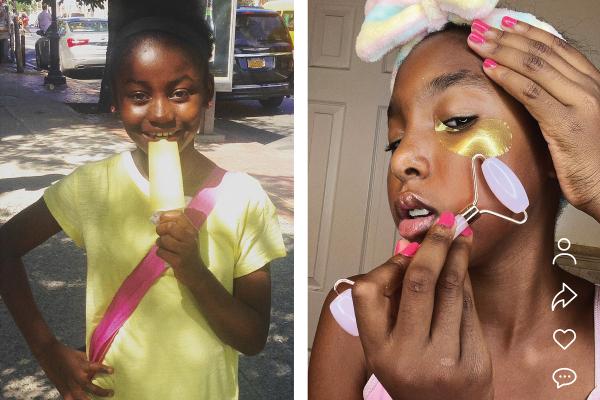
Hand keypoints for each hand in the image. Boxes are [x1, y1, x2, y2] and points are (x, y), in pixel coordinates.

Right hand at [35, 340, 112, 398]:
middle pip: (90, 387)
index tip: (112, 371)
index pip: (96, 368)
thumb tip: (98, 366)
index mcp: (81, 366)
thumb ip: (89, 362)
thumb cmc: (67, 352)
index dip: (104, 369)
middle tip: (111, 393)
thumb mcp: (80, 355)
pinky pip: (70, 399)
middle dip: (101, 391)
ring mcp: (68, 384)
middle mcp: (76, 376)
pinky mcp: (62, 389)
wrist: (48, 353)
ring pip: (81, 397)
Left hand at [156, 210, 205, 287]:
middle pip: (169, 227)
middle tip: (161, 234)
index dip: (166, 216)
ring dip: (160, 243)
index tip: (161, 220)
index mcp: (192, 230)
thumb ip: (176, 226)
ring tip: (164, 246)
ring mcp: (185, 250)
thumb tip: (159, 216)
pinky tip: (166, 254)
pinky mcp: (178, 261)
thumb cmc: (188, 253)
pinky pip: (161, 252)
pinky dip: (160, 253)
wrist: (197, 274)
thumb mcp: (187, 237)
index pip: (179, 216)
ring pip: (164, 240)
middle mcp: (190, 238)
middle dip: (160, 229)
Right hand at [352, 216, 492, 399]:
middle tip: (443, 223)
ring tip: (461, 235)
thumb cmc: (413, 378)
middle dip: (433, 245)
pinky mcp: (474, 363)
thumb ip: (392, 303)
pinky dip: (466, 282)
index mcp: (378, 351)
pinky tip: (464, 266)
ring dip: (457, 256)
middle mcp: (408, 356)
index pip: (368, 293)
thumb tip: (409, 250)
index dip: (386, 265)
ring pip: (450, 290)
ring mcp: (443, 362)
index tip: (403, 251)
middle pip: (418, 283)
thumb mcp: (387, 348)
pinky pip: (469, 309)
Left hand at [467, 17, 599, 219]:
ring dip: (501, 51)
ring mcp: (581, 103)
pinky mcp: (568, 124)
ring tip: (478, 42)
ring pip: (536, 67)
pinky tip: (489, 69)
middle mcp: (590, 87)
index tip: (503, 24)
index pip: (557, 48)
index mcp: (592, 84)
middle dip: (507, 38)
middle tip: (480, 29)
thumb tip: (524, 94)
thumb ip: (553, 106)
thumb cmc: (585, 162)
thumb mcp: (570, 124)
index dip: (528, 33)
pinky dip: (508, 78)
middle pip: (543, 52)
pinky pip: (532, 94)